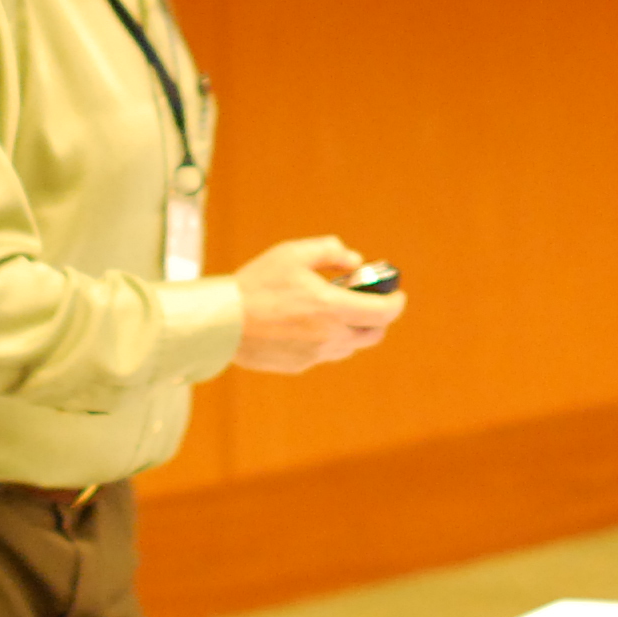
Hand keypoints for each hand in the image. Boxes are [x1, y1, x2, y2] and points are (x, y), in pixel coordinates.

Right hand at [232, 237, 404, 373]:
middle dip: (376, 317)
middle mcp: (329, 336)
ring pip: (348, 346)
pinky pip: (323, 353)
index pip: (384, 313)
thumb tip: (354, 261)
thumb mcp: (293, 253)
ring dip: (349, 328)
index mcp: (332, 308)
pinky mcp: (299, 366)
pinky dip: (324, 339)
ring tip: (328, 309)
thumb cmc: (256, 284)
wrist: (221, 322)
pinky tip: (302, 323)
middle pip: (373, 335)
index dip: (396, 302)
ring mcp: (315, 355)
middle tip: (365, 301)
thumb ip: (330, 251)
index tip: (396, 294)